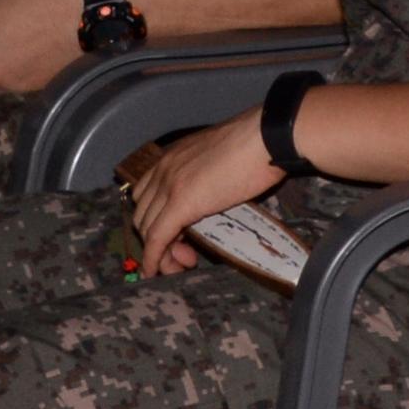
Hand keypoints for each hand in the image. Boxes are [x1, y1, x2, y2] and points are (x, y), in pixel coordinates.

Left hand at [126, 112, 283, 277]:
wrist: (265, 137)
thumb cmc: (254, 144)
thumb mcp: (219, 158)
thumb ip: (206, 176)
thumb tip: (212, 194)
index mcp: (171, 157)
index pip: (146, 195)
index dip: (156, 219)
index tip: (180, 235)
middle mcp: (162, 169)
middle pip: (143, 214)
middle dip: (158, 239)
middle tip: (188, 252)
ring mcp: (168, 185)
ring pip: (147, 229)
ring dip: (160, 252)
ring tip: (187, 261)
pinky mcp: (180, 203)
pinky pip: (157, 238)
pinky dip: (154, 258)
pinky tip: (156, 271)